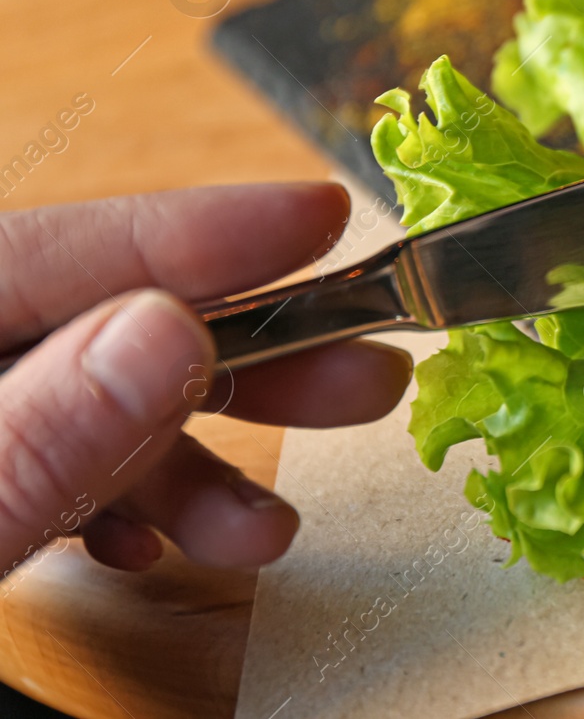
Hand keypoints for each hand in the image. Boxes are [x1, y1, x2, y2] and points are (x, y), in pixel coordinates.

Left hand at [0, 184, 410, 577]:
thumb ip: (38, 438)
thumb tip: (174, 330)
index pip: (76, 250)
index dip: (212, 232)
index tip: (324, 215)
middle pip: (111, 327)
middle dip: (246, 363)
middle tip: (365, 380)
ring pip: (94, 415)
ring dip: (191, 471)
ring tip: (262, 529)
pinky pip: (54, 470)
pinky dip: (118, 509)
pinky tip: (149, 549)